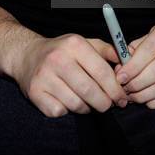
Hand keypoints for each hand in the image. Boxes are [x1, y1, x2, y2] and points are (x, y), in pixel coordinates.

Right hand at [12, 33, 128, 116]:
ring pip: (76, 104)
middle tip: (109, 105)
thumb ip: (107, 51)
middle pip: (90, 91)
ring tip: (89, 102)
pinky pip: (60, 111)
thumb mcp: (84, 43)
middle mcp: (58, 59)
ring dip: (88, 108)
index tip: (123, 98)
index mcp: (74, 44)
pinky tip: (68, 101)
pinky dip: (68, 111)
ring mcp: (44, 77)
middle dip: (105, 103)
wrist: (27, 55)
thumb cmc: (62, 51)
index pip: (102, 71)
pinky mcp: (35, 93)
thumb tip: (128, 62)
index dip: (115, 88)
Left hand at [114, 18, 154, 108]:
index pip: (149, 50)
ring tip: (132, 95)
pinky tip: (147, 100)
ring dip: (144, 95)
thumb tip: (120, 67)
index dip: (133, 66)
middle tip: (124, 89)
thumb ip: (134, 49)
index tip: (120, 77)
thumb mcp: (151, 35)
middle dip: (137, 83)